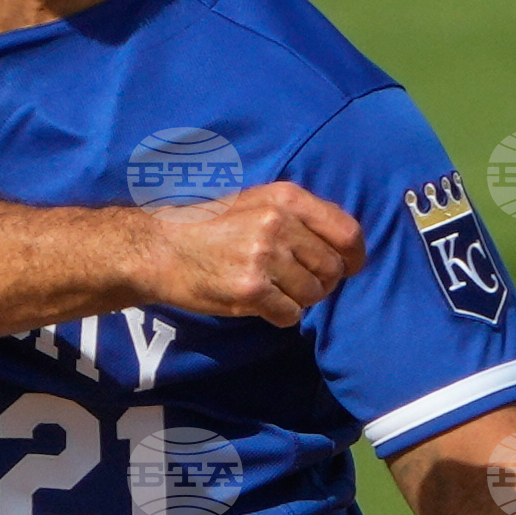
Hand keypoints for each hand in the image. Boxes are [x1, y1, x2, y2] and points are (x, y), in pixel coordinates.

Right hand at [135, 181, 364, 327]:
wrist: (160, 247)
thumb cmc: (210, 225)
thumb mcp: (257, 201)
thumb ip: (300, 216)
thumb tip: (344, 245)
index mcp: (286, 198)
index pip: (346, 232)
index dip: (354, 257)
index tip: (349, 268)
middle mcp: (279, 224)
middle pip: (332, 268)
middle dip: (321, 282)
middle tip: (296, 283)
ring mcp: (264, 257)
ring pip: (313, 294)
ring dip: (299, 300)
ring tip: (273, 290)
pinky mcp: (250, 289)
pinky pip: (290, 315)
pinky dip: (280, 316)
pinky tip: (260, 304)